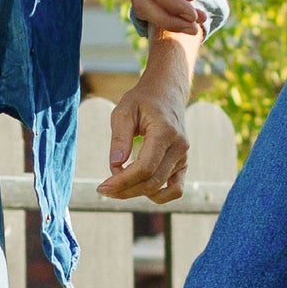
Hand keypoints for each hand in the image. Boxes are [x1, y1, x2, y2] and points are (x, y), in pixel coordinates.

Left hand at [96, 32, 197, 203]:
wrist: (167, 92)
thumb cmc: (143, 100)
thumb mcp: (124, 110)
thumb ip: (119, 138)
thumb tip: (115, 166)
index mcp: (166, 132)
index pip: (145, 168)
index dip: (123, 181)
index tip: (103, 186)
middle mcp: (179, 147)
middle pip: (152, 182)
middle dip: (125, 190)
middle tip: (103, 189)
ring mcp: (184, 156)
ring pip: (161, 188)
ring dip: (136, 193)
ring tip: (118, 185)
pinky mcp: (183, 163)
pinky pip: (175, 189)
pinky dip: (157, 195)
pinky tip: (138, 188)